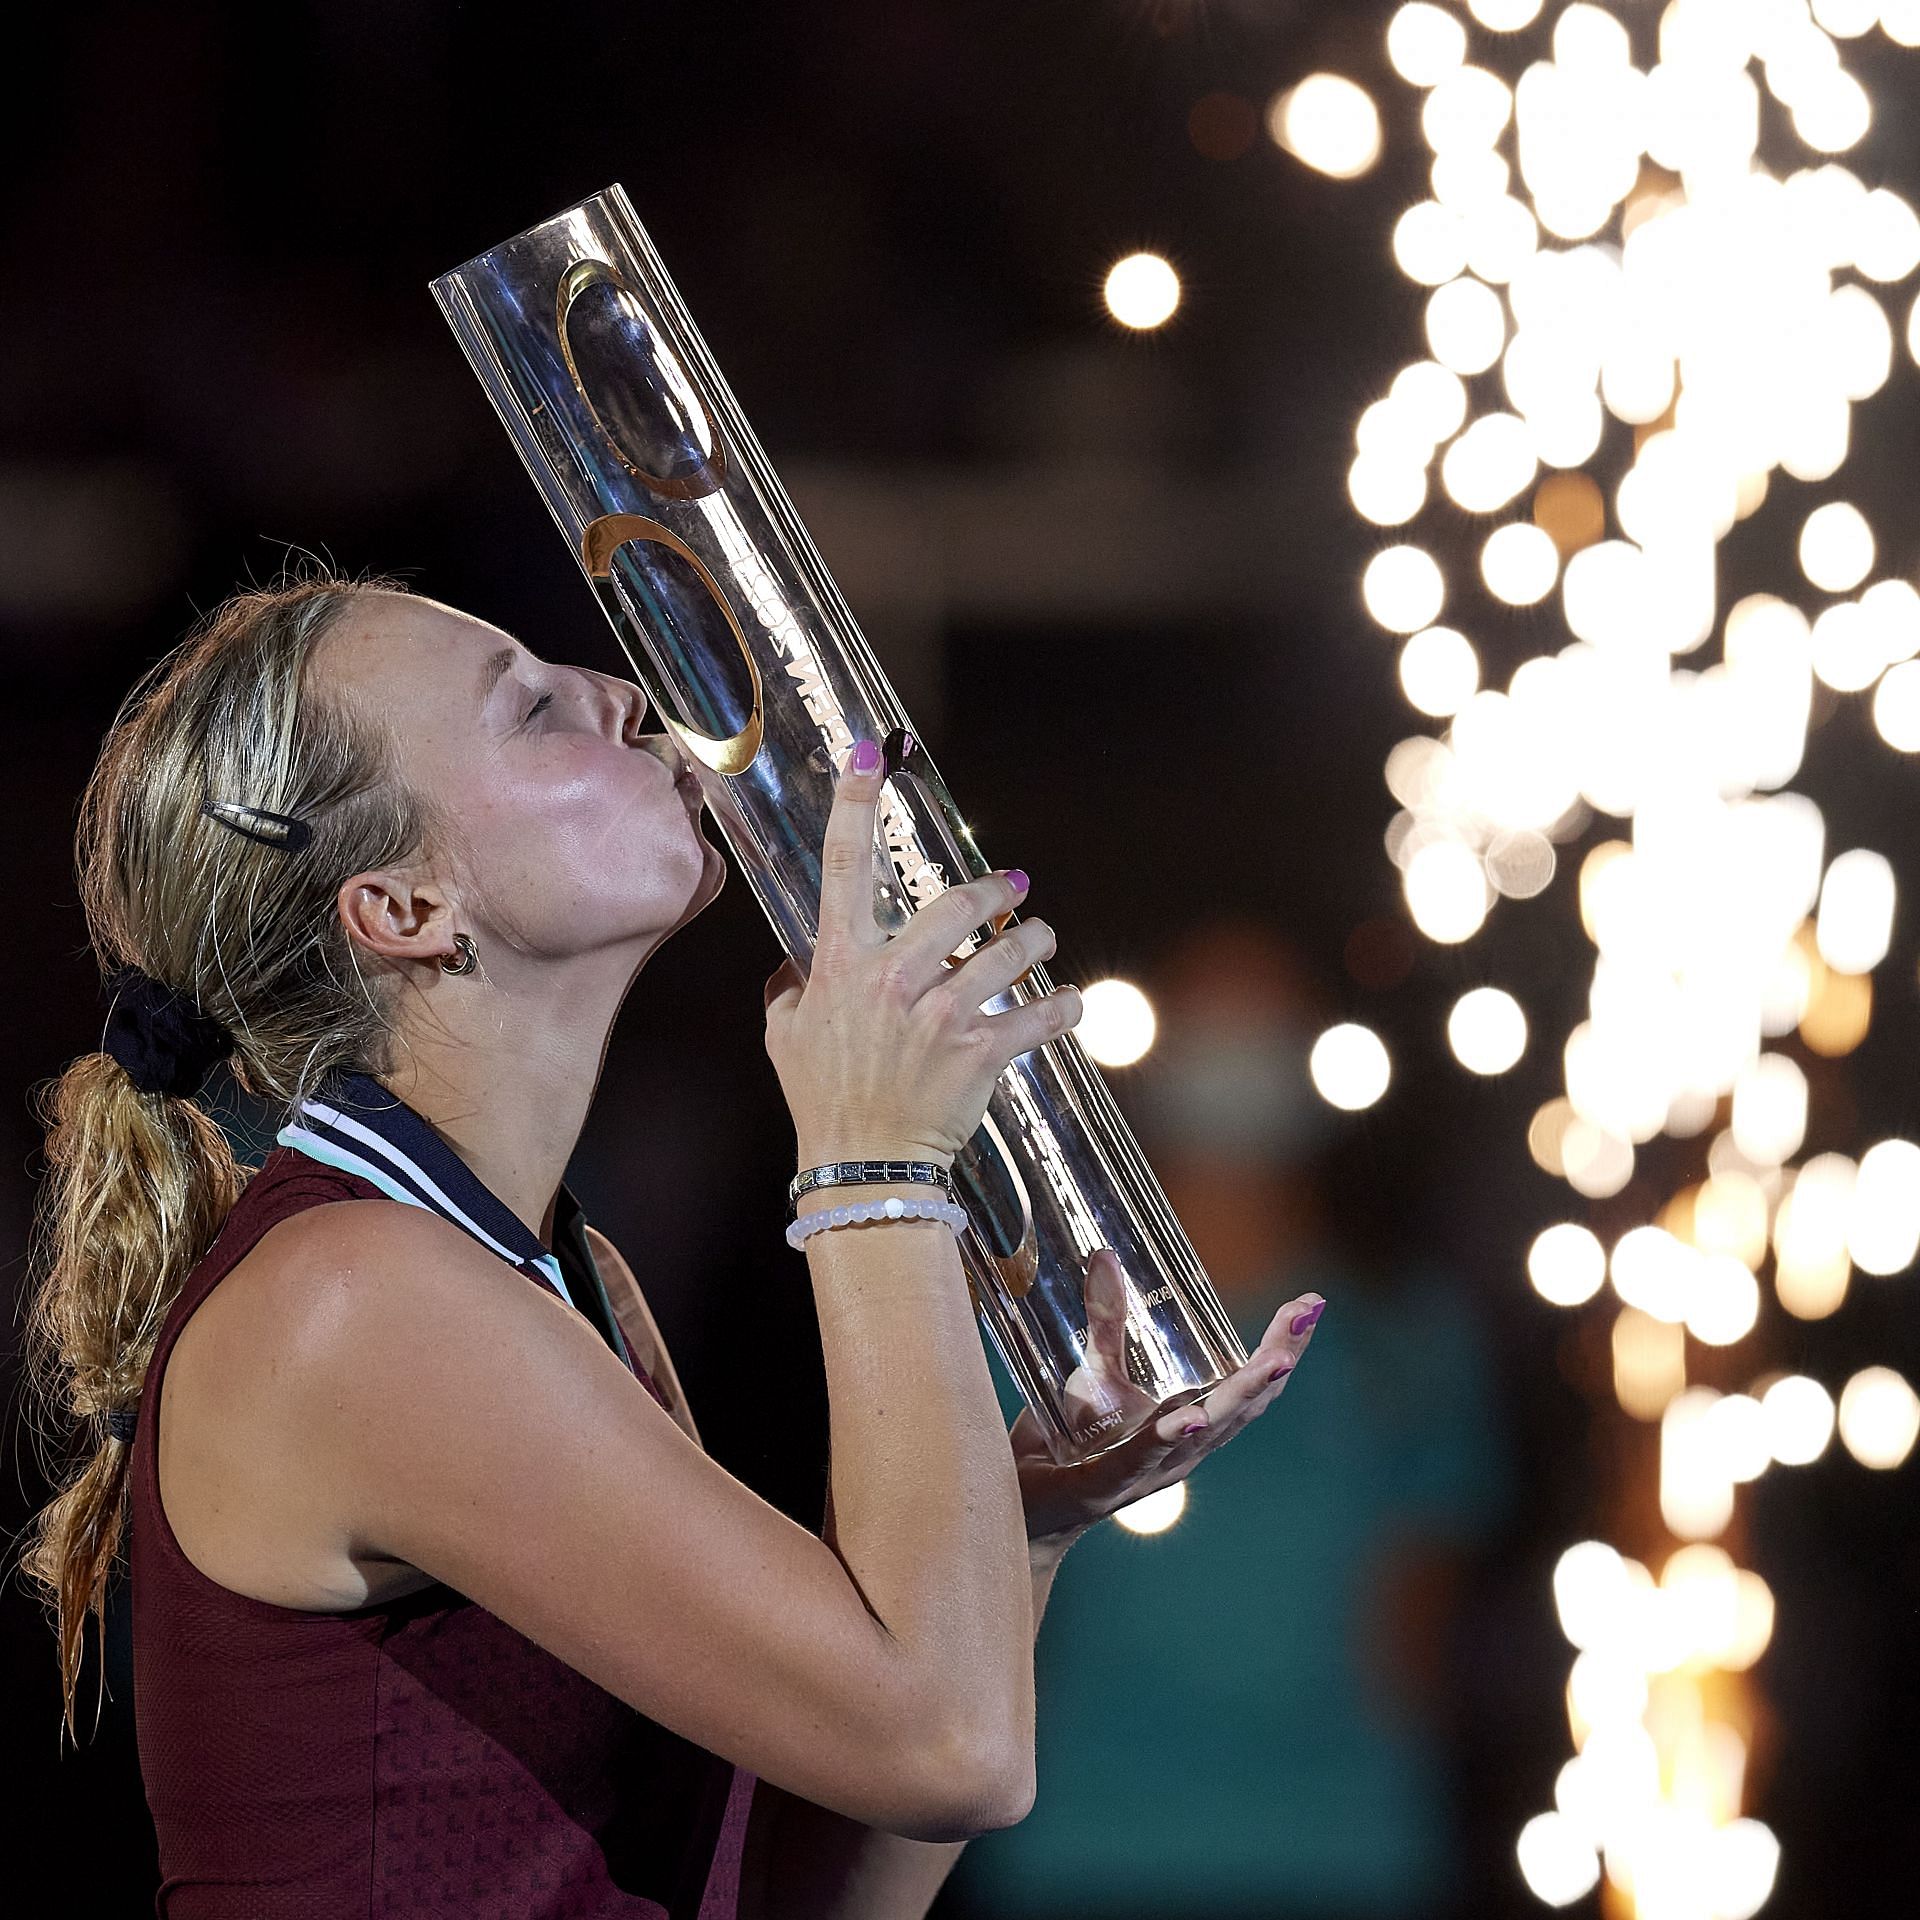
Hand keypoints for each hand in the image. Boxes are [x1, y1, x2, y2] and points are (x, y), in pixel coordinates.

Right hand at [763, 739, 1083, 1167]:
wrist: (864, 1167)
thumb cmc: (823, 1100)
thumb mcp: (784, 1038)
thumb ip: (791, 991)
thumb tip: (795, 969)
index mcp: (842, 965)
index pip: (843, 868)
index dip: (854, 807)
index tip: (868, 760)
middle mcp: (893, 979)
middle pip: (957, 903)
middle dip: (995, 890)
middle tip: (1013, 889)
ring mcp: (940, 1013)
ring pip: (1009, 951)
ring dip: (1034, 940)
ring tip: (1041, 939)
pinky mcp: (981, 1050)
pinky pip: (1040, 1014)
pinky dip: (1063, 1007)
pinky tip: (1068, 1003)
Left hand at [1011, 1249, 1325, 1548]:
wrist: (1018, 1509)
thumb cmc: (1067, 1445)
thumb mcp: (1094, 1376)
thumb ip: (1105, 1324)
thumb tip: (1105, 1256)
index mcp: (1187, 1423)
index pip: (1246, 1384)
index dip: (1283, 1346)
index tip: (1311, 1304)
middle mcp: (1180, 1450)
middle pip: (1241, 1406)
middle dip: (1276, 1361)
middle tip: (1305, 1317)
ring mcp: (1146, 1471)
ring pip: (1205, 1432)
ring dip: (1241, 1396)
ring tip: (1276, 1362)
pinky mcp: (1102, 1485)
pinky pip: (1139, 1458)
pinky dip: (1169, 1438)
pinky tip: (1191, 1418)